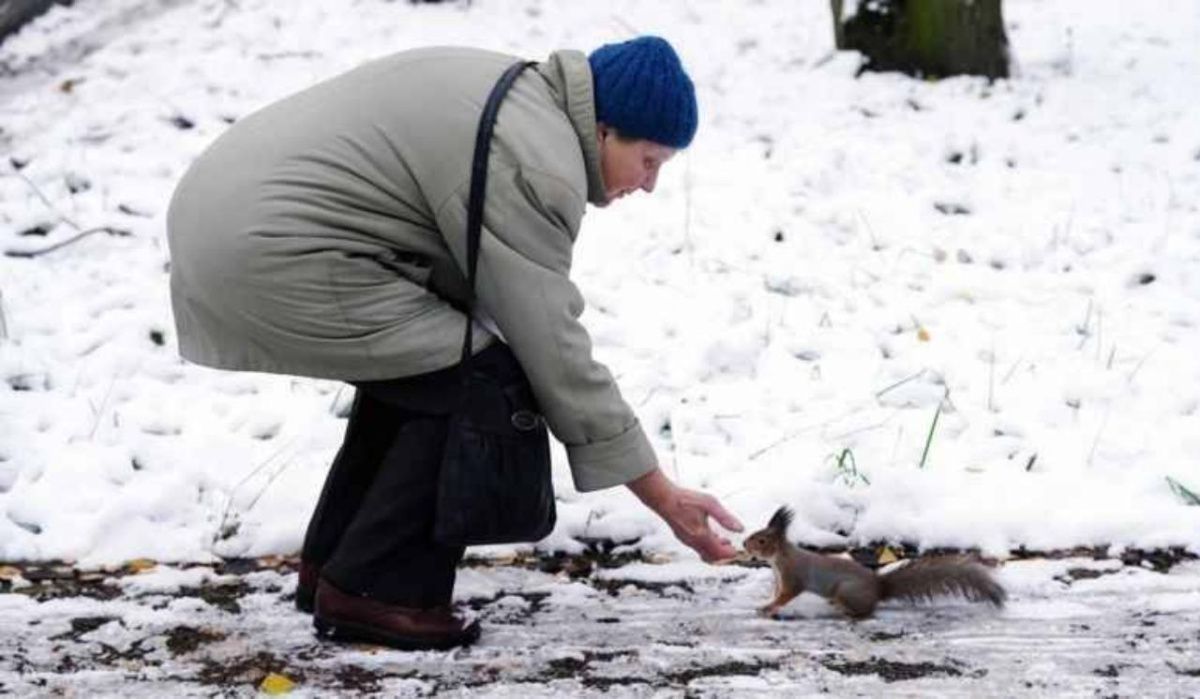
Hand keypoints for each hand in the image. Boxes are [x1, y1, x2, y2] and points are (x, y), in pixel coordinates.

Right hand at [626, 468, 744, 562]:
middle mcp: (693, 542)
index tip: (737, 549)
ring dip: (715, 550)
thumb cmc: (686, 499)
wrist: (663, 498)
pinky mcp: (682, 537)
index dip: (731, 554)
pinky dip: (706, 546)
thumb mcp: (711, 504)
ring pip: (703, 554)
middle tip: (731, 547)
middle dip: (723, 555)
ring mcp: (686, 541)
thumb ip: (726, 518)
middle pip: (712, 558)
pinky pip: (697, 548)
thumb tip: (740, 529)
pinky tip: (709, 534)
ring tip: (723, 540)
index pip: (720, 554)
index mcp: (702, 536)